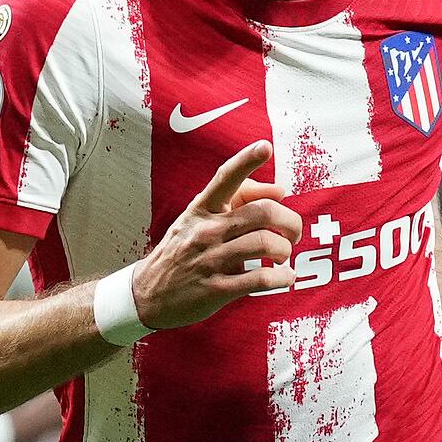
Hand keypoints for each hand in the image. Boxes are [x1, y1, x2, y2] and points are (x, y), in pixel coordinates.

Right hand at [127, 142, 301, 333]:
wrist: (147, 294)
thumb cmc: (183, 251)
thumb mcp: (199, 220)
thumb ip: (238, 200)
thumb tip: (279, 190)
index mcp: (202, 209)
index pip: (225, 178)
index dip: (246, 160)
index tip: (265, 146)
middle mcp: (206, 230)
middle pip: (263, 213)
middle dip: (290, 222)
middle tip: (293, 233)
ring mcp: (210, 260)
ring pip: (265, 244)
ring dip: (285, 251)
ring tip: (284, 257)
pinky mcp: (216, 289)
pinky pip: (260, 279)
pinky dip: (281, 278)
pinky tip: (285, 277)